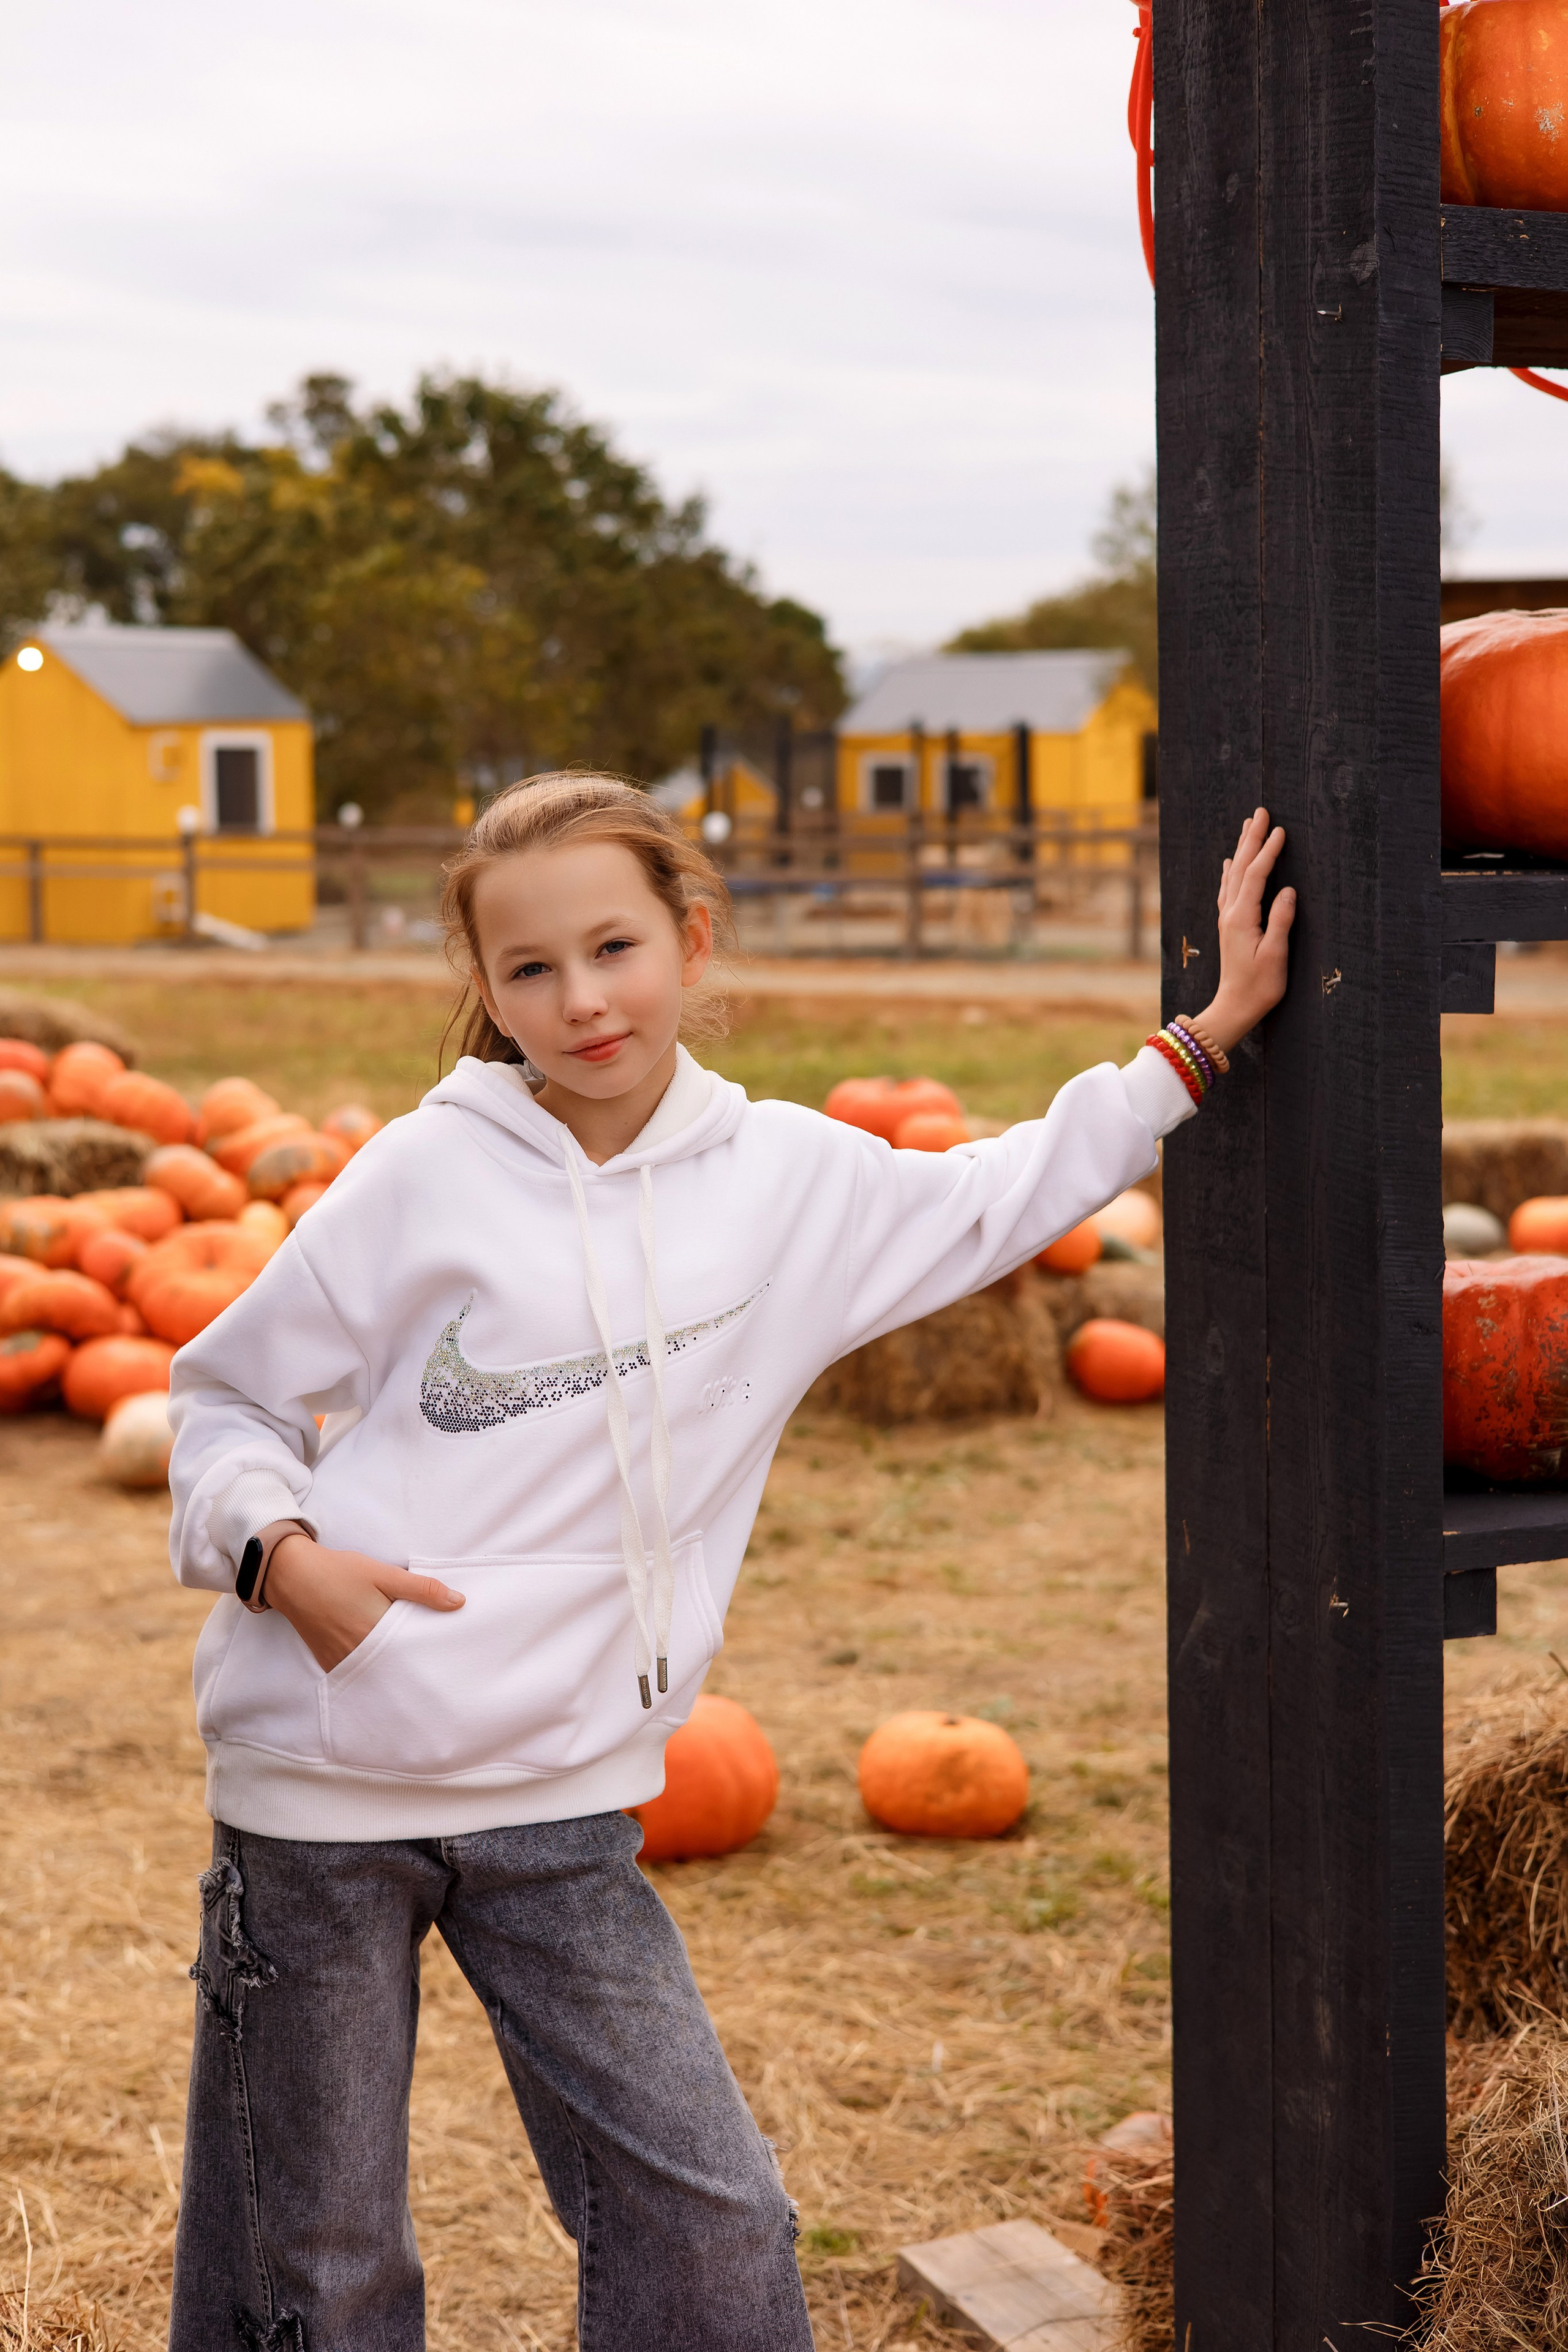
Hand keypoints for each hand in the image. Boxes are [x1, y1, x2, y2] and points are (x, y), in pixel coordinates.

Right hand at [263, 1530, 464, 1672]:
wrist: (292, 1575)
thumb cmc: (340, 1571)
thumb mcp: (384, 1574)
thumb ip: (422, 1590)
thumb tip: (459, 1603)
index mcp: (377, 1631)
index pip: (414, 1650)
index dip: (431, 1650)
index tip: (446, 1651)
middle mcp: (360, 1653)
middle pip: (397, 1665)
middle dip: (415, 1663)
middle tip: (435, 1661)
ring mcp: (342, 1660)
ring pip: (378, 1671)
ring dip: (394, 1668)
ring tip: (413, 1664)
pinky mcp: (329, 1661)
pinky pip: (357, 1672)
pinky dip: (372, 1668)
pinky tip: (384, 1662)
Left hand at [1194, 806, 1295, 1052]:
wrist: (1234, 1007)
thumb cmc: (1259, 986)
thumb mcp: (1275, 956)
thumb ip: (1281, 921)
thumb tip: (1288, 891)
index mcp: (1242, 918)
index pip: (1256, 876)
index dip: (1268, 852)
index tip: (1279, 829)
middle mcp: (1230, 914)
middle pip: (1241, 868)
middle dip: (1252, 839)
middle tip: (1260, 812)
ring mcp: (1227, 919)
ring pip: (1234, 875)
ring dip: (1242, 849)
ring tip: (1247, 826)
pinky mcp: (1229, 926)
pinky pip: (1228, 890)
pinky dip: (1231, 871)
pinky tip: (1231, 863)